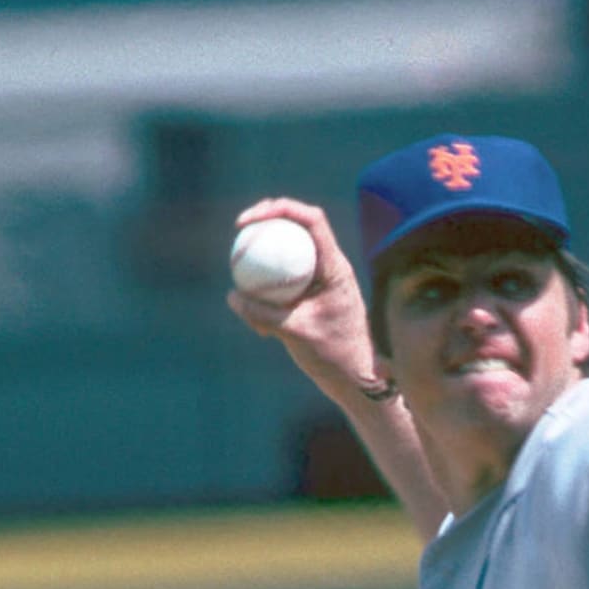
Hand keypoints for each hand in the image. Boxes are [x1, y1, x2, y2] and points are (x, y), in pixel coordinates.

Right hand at [224, 198, 391, 401]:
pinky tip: (260, 331)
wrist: (355, 380)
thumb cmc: (335, 356)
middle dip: (265, 222)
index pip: (311, 220)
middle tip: (238, 232)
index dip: (278, 209)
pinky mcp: (308, 298)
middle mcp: (329, 267)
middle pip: (296, 228)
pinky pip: (279, 287)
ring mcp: (318, 282)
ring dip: (260, 271)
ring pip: (283, 259)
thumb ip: (264, 314)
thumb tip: (233, 295)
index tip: (246, 222)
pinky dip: (264, 301)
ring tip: (248, 301)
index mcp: (335, 266)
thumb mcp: (296, 334)